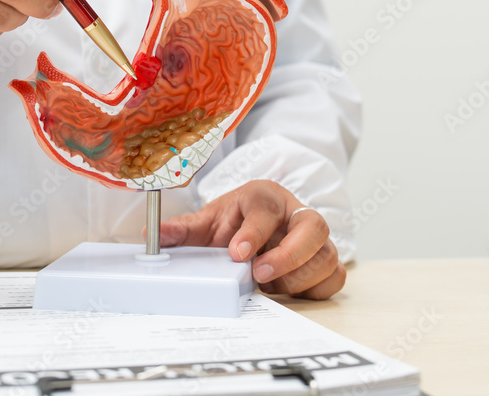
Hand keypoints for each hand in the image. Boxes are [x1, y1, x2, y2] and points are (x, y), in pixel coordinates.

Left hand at [160, 180, 345, 299]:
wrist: (255, 227)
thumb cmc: (235, 223)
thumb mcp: (207, 222)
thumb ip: (183, 229)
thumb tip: (153, 233)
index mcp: (266, 197)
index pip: (268, 209)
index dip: (254, 232)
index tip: (236, 254)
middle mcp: (297, 214)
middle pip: (315, 226)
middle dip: (288, 255)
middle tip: (259, 273)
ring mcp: (316, 239)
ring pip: (326, 255)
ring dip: (297, 277)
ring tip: (268, 284)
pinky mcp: (326, 261)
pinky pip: (335, 277)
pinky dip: (314, 288)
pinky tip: (289, 291)